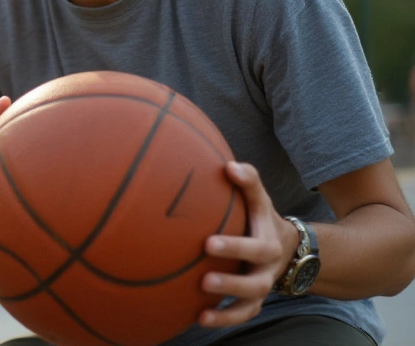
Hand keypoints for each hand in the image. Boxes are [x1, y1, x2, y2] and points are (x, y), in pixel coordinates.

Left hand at [198, 162, 298, 328]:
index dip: (235, 246)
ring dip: (227, 311)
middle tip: (204, 279)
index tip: (207, 242)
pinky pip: (242, 315)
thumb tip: (229, 166)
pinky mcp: (253, 301)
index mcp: (267, 243)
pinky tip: (198, 320)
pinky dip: (224, 320)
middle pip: (255, 281)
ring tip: (201, 313)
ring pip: (250, 303)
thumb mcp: (260, 200)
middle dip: (231, 282)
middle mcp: (267, 269)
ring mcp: (261, 287)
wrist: (288, 248)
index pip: (255, 246)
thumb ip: (248, 181)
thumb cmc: (260, 218)